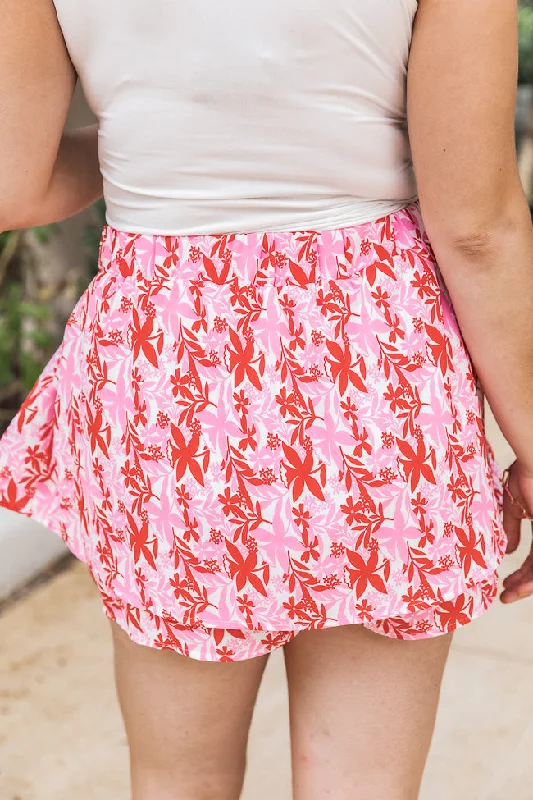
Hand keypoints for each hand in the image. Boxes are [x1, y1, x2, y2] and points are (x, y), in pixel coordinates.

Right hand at [500, 460, 532, 603]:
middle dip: (522, 583)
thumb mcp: (513, 507)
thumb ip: (511, 529)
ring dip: (526, 586)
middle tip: (505, 593)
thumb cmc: (525, 475)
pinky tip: (519, 587)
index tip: (505, 582)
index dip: (520, 571)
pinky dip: (532, 580)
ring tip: (508, 594)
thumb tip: (506, 550)